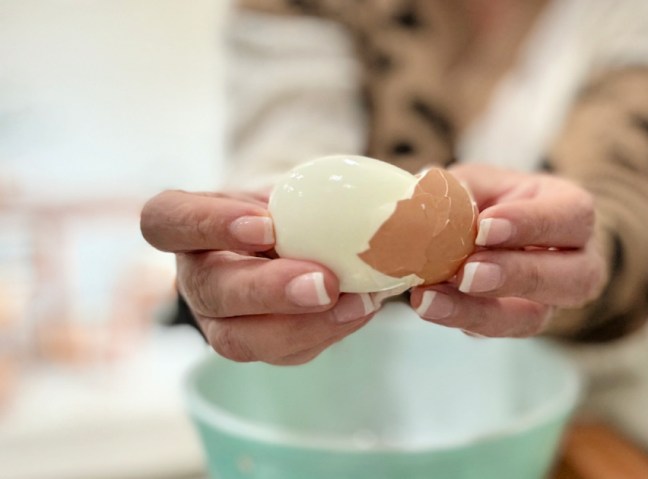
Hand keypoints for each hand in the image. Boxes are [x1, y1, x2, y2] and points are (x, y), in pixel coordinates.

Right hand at [140, 190, 378, 364]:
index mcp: (185, 224)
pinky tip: (360, 310)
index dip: (208, 225)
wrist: (296, 235)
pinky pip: (286, 353)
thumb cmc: (287, 202)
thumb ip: (315, 190)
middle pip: (210, 291)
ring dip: (301, 326)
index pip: (168, 220)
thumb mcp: (292, 184)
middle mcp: (195, 276)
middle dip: (268, 290)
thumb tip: (383, 199)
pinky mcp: (258, 346)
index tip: (266, 225)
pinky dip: (328, 332)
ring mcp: (220, 320)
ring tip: (354, 304)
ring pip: (240, 339)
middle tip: (323, 282)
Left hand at [410, 164, 607, 336]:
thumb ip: (461, 191)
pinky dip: (459, 318)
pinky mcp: (517, 324)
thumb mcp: (479, 182)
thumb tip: (431, 203)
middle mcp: (578, 262)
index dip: (530, 224)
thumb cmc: (491, 200)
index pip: (572, 218)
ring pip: (533, 317)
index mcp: (573, 212)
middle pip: (572, 278)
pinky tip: (428, 304)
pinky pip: (496, 330)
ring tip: (431, 299)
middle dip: (516, 276)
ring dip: (480, 311)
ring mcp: (552, 302)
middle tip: (467, 273)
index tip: (484, 227)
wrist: (486, 234)